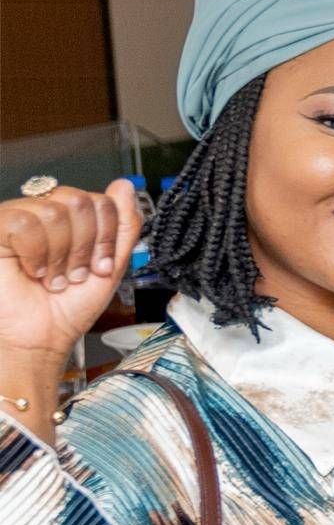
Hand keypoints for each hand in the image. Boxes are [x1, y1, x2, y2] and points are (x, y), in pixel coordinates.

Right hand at [0, 178, 139, 354]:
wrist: (41, 338)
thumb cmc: (67, 308)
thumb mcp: (111, 266)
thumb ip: (124, 225)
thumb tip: (125, 186)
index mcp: (69, 219)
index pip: (100, 200)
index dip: (106, 236)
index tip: (99, 266)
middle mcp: (42, 214)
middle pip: (79, 201)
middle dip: (85, 246)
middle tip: (74, 274)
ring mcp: (17, 220)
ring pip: (54, 212)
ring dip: (61, 255)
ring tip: (53, 277)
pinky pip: (23, 223)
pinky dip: (36, 253)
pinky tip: (33, 271)